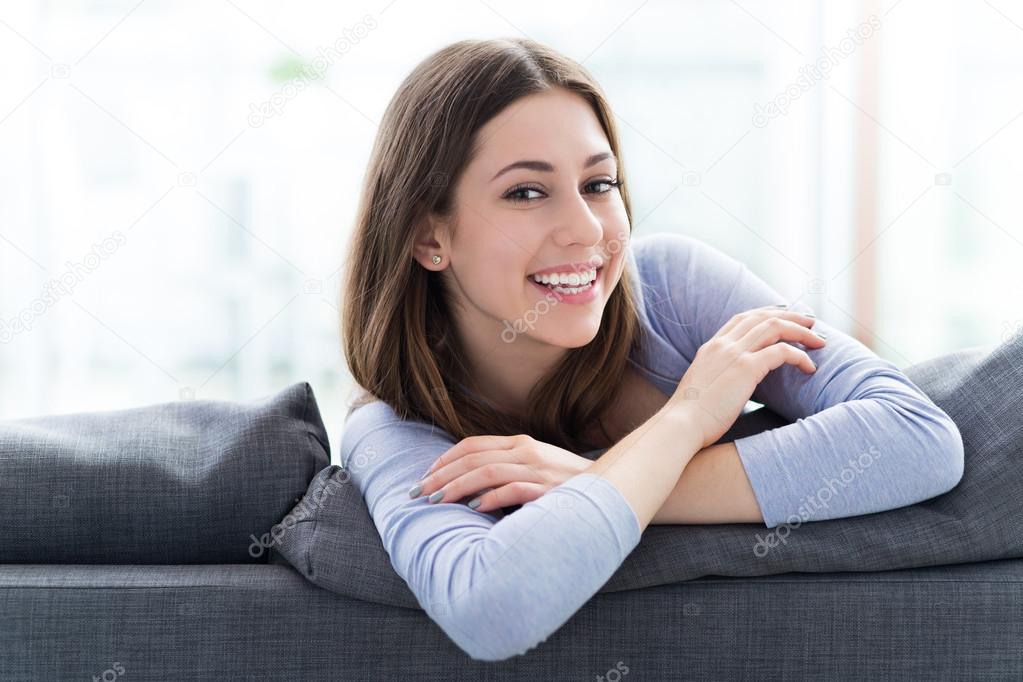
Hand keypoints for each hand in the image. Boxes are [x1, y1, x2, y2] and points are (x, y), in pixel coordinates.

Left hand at [409, 434, 590, 512]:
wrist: (610, 488)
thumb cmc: (566, 484)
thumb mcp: (535, 467)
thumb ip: (507, 468)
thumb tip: (469, 484)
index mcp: (520, 443)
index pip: (472, 445)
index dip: (445, 459)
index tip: (425, 476)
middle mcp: (526, 452)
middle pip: (472, 458)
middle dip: (440, 475)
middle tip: (418, 493)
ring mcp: (538, 470)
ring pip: (487, 472)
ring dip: (457, 487)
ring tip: (436, 501)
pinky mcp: (548, 490)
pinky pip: (513, 490)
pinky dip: (490, 498)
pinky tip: (472, 508)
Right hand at [670, 304, 824, 449]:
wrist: (681, 423)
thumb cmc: (690, 416)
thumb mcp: (702, 388)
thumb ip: (718, 378)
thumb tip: (732, 386)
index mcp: (711, 347)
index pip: (742, 318)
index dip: (767, 313)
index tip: (784, 317)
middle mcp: (722, 344)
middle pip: (762, 316)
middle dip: (790, 316)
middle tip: (810, 323)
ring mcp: (734, 354)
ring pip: (775, 327)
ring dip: (801, 332)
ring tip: (819, 341)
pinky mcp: (746, 368)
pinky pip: (782, 352)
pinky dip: (800, 356)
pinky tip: (810, 367)